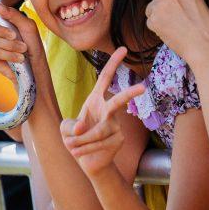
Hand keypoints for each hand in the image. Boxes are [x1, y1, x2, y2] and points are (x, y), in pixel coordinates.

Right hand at [0, 0, 46, 84]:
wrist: (34, 67)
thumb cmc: (32, 46)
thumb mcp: (28, 27)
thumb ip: (14, 15)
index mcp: (2, 18)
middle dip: (0, 30)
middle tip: (14, 36)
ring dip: (10, 45)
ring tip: (22, 50)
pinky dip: (8, 55)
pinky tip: (18, 58)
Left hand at [60, 47, 144, 177]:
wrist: (86, 160)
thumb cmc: (75, 138)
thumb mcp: (65, 130)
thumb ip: (70, 126)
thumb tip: (83, 128)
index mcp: (95, 100)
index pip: (105, 78)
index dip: (113, 63)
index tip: (123, 49)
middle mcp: (108, 110)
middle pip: (119, 101)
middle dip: (130, 94)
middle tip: (143, 87)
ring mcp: (116, 125)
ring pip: (99, 132)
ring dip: (81, 141)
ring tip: (71, 147)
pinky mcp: (118, 140)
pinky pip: (99, 143)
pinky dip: (85, 149)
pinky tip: (79, 153)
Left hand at [99, 0, 208, 62]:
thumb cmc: (204, 25)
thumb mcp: (193, 0)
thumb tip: (153, 5)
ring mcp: (160, 4)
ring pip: (150, 8)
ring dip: (161, 17)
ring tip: (179, 26)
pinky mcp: (154, 19)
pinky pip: (151, 22)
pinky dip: (160, 28)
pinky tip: (173, 33)